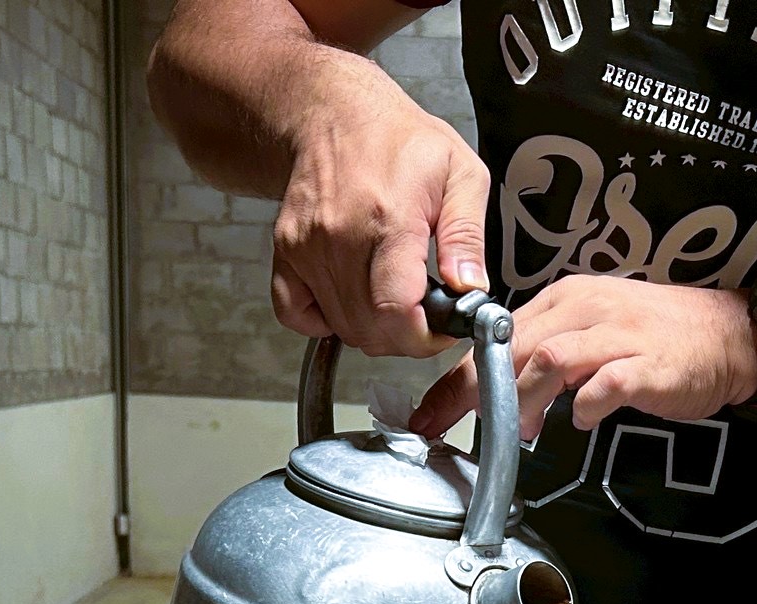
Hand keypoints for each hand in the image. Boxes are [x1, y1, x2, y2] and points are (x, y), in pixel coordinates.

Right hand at [272, 58, 487, 356]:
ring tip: (395, 295)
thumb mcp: (460, 173)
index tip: (442, 327)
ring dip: (373, 329)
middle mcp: (340, 237)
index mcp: (389, 219)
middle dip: (406, 337)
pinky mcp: (286, 251)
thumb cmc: (399, 140)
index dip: (425, 337)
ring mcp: (307, 246)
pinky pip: (296, 314)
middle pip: (369, 329)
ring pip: (341, 327)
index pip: (398, 311)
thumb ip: (468, 236)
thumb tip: (470, 288)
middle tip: (425, 310)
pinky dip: (325, 321)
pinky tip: (352, 299)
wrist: (334, 113)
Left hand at [408, 277, 756, 439]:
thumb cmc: (663, 338)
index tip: (433, 413)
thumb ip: (550, 357)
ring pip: (548, 359)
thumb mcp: (596, 332)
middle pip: (512, 346)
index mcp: (567, 300)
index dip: (459, 378)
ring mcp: (618, 335)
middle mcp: (587, 309)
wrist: (733, 334)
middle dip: (477, 392)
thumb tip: (510, 397)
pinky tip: (583, 420)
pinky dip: (585, 405)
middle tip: (459, 428)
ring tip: (523, 430)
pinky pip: (605, 384)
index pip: (498, 335)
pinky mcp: (647, 364)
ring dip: (525, 399)